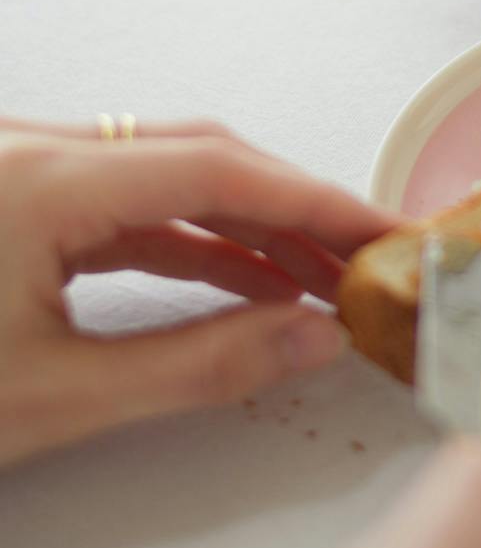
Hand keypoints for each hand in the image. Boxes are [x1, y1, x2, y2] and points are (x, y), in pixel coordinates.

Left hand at [0, 116, 394, 466]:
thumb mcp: (55, 396)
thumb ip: (196, 365)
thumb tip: (311, 339)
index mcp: (39, 182)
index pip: (213, 171)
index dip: (310, 201)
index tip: (379, 231)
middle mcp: (31, 152)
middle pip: (199, 159)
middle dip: (291, 209)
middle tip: (364, 254)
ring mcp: (22, 168)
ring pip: (165, 175)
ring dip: (247, 224)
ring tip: (319, 275)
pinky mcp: (18, 199)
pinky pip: (125, 203)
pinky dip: (191, 239)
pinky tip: (246, 277)